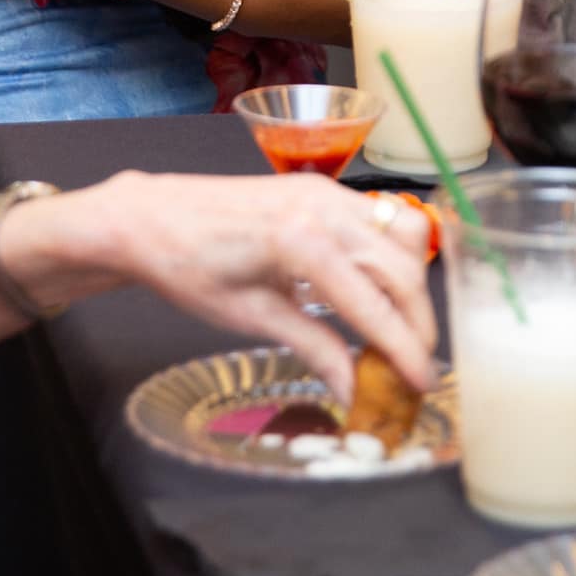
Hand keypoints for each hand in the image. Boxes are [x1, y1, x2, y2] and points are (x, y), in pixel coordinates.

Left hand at [103, 170, 435, 402]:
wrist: (154, 218)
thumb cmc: (188, 266)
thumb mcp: (249, 317)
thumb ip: (312, 348)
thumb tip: (353, 387)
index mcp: (301, 242)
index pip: (374, 305)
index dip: (404, 348)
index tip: (421, 381)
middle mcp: (324, 207)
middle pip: (403, 268)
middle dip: (418, 319)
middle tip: (416, 363)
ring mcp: (328, 191)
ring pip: (406, 234)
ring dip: (414, 282)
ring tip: (401, 326)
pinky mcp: (325, 187)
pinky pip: (383, 217)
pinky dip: (395, 253)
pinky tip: (380, 287)